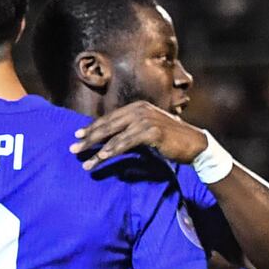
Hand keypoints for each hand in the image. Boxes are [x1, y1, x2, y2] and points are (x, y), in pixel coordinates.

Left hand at [70, 100, 207, 170]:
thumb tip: (112, 139)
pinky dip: (113, 150)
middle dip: (89, 138)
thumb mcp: (148, 131)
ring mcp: (145, 119)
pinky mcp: (151, 131)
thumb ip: (131, 131)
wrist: (194, 144)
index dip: (92, 127)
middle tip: (73, 149)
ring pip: (114, 136)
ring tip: (85, 162)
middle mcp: (139, 110)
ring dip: (98, 150)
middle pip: (107, 125)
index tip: (77, 136)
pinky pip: (126, 142)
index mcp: (137, 107)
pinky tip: (103, 157)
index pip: (109, 118)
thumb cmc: (170, 140)